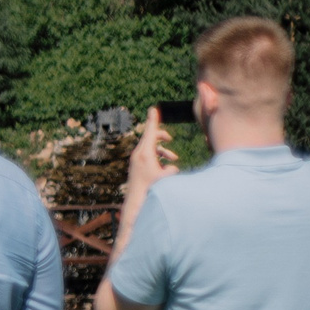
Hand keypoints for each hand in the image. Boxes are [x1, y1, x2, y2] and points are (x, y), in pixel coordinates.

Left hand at [111, 107, 181, 261]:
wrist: (135, 201)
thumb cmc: (150, 191)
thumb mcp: (163, 180)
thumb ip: (171, 171)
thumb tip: (172, 168)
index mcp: (144, 154)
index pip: (150, 133)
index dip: (153, 120)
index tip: (153, 108)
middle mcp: (139, 155)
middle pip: (150, 137)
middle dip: (162, 137)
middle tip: (170, 139)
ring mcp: (137, 160)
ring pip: (152, 147)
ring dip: (164, 150)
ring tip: (174, 158)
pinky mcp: (138, 166)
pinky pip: (150, 155)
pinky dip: (159, 157)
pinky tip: (167, 167)